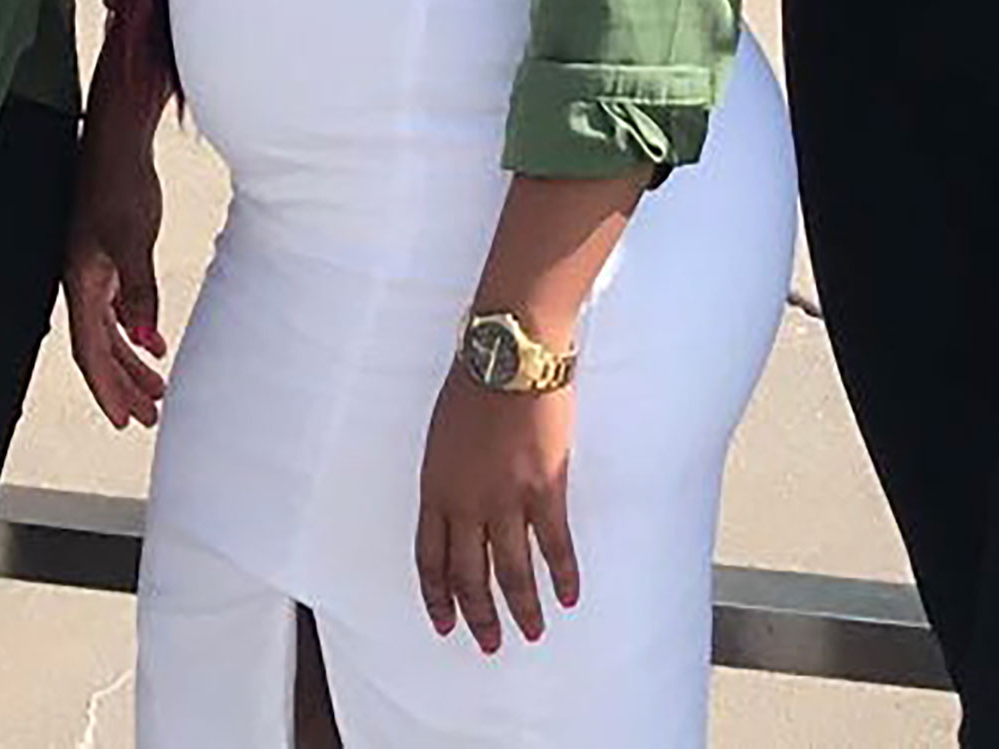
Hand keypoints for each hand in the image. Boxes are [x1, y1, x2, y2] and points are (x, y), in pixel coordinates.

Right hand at [60, 105, 171, 430]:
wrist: (118, 140)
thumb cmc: (120, 182)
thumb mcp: (133, 237)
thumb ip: (139, 288)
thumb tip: (144, 336)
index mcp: (81, 282)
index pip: (89, 351)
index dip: (106, 388)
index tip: (125, 420)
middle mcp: (83, 281)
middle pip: (100, 348)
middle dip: (123, 385)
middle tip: (147, 417)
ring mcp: (96, 269)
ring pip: (110, 330)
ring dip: (131, 361)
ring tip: (156, 389)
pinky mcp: (110, 255)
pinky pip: (119, 307)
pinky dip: (136, 330)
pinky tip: (155, 342)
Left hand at [416, 371, 579, 651]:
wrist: (508, 355)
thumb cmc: (472, 383)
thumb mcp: (441, 435)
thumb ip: (448, 477)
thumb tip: (459, 508)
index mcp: (434, 488)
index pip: (429, 559)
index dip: (437, 597)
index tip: (445, 624)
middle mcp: (466, 503)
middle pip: (469, 575)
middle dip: (479, 616)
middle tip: (489, 644)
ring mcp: (506, 499)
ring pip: (511, 572)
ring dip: (522, 609)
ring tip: (532, 632)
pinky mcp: (545, 488)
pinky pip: (554, 546)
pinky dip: (563, 576)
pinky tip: (568, 597)